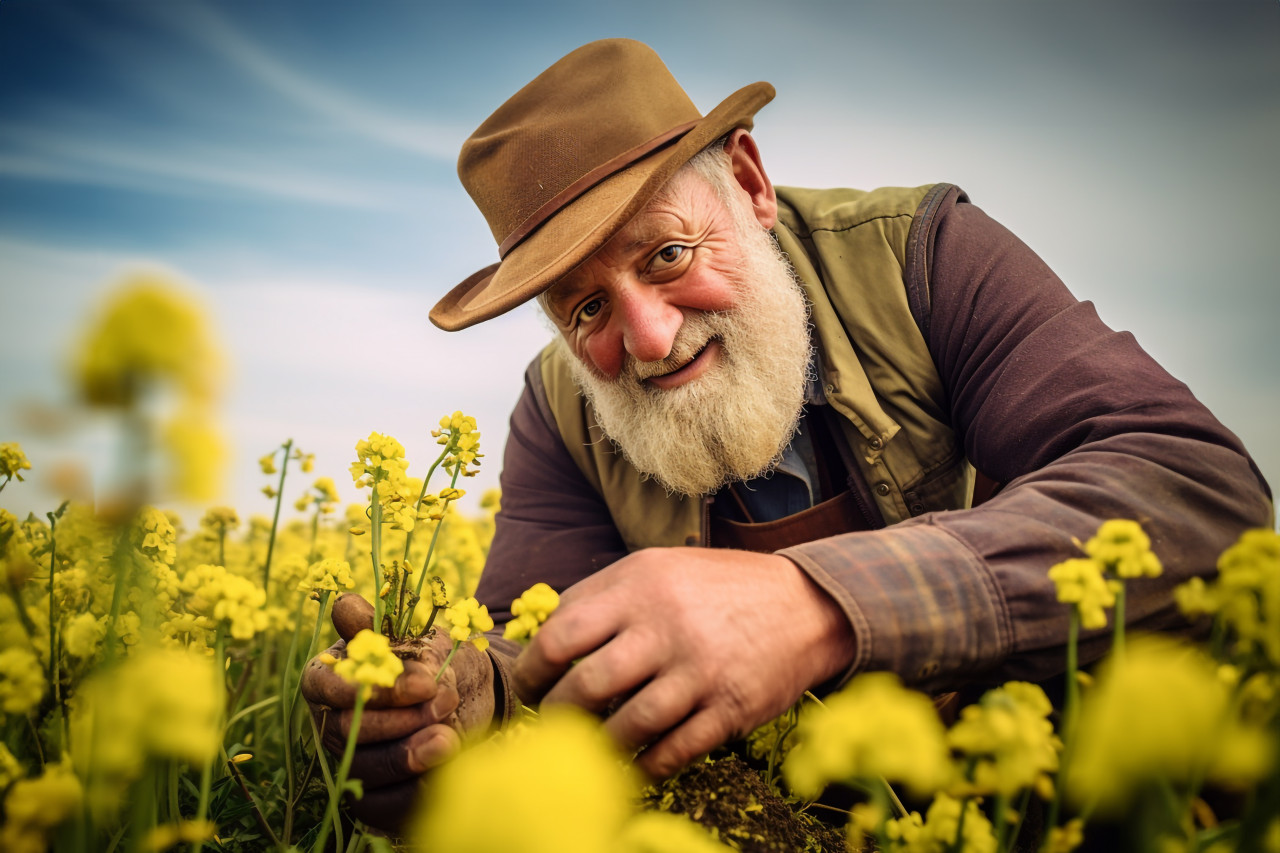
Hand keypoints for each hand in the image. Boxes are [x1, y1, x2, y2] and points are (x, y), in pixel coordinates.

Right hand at [300, 593, 494, 829]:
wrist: (469, 697)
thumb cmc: (435, 660)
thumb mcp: (417, 636)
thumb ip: (379, 626)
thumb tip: (343, 605)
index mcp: (331, 676)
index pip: (322, 685)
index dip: (368, 688)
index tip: (423, 682)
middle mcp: (331, 721)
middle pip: (345, 730)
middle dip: (399, 718)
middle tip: (445, 699)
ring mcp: (350, 761)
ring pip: (363, 769)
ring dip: (408, 755)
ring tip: (449, 738)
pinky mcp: (373, 797)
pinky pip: (382, 805)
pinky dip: (415, 790)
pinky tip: (445, 771)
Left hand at [511, 547, 854, 777]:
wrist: (807, 604)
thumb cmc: (718, 586)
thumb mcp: (659, 567)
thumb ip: (602, 595)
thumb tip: (543, 635)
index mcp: (641, 585)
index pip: (563, 634)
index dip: (532, 670)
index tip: (526, 688)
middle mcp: (667, 626)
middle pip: (588, 684)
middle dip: (557, 714)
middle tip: (549, 725)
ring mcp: (701, 669)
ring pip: (629, 724)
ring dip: (600, 745)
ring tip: (588, 748)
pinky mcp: (730, 707)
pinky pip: (674, 750)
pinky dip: (646, 765)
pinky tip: (633, 764)